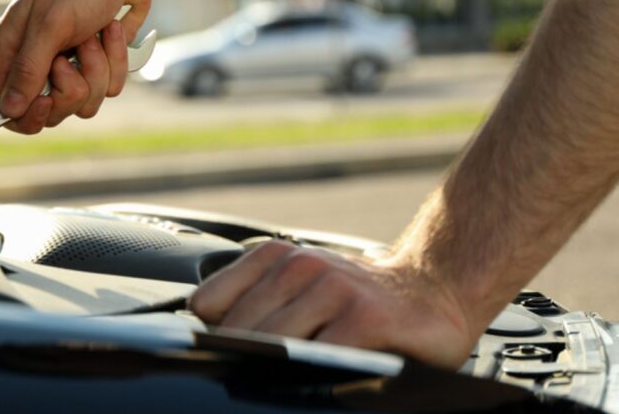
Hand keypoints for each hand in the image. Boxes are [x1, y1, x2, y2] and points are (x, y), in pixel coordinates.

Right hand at [0, 0, 151, 133]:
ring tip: (92, 36)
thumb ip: (28, 69)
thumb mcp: (49, 25)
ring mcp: (69, 71)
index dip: (27, 115)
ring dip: (96, 69)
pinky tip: (110, 32)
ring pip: (84, 104)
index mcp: (9, 52)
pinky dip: (115, 60)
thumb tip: (8, 110)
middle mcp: (36, 66)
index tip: (47, 102)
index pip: (5, 107)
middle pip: (49, 113)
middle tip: (70, 58)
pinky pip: (109, 89)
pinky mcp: (97, 69)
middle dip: (70, 87)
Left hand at [188, 240, 475, 368]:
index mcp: (275, 258)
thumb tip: (205, 340)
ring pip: (274, 341)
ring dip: (271, 367)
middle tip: (244, 376)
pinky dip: (312, 374)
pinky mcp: (365, 317)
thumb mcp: (301, 285)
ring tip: (278, 378)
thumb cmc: (358, 297)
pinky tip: (317, 379)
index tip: (213, 357)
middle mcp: (301, 266)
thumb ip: (260, 304)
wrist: (434, 287)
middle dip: (238, 358)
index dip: (208, 336)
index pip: (209, 302)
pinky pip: (321, 355)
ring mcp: (333, 289)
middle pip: (238, 329)